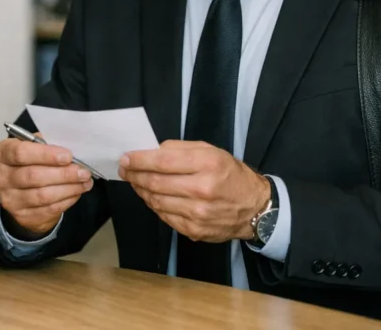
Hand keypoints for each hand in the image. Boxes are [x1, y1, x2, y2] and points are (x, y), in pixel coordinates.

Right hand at [0, 136, 93, 237]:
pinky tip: (76, 192)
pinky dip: (67, 200)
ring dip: (69, 188)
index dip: (46, 155)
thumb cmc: (31, 161)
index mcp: (1, 154)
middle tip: (83, 172)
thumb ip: (47, 143)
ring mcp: (9, 199)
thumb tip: (71, 146)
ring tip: (85, 182)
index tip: (68, 156)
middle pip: (33, 176)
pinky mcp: (22, 216)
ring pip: (43, 195)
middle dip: (63, 174)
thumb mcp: (34, 146)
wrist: (22, 191)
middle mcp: (0, 177)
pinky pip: (48, 209)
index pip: (20, 153)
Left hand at [119, 140, 269, 242]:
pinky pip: (164, 216)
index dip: (139, 159)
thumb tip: (151, 151)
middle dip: (134, 175)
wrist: (255, 208)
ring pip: (156, 201)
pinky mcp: (194, 230)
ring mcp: (197, 213)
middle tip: (125, 170)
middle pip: (155, 182)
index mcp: (207, 164)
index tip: (125, 158)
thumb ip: (180, 148)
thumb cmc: (231, 175)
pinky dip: (154, 205)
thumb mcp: (211, 151)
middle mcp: (202, 189)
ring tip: (136, 182)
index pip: (162, 160)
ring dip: (141, 190)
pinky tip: (151, 196)